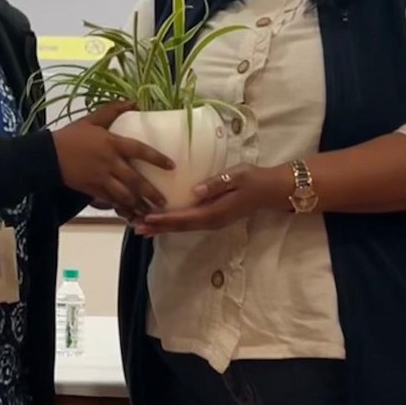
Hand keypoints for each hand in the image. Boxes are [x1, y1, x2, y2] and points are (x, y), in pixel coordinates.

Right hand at [52, 102, 172, 215]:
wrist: (48, 155)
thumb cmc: (72, 136)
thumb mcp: (92, 120)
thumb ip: (113, 110)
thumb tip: (134, 101)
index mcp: (112, 143)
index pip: (140, 150)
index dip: (157, 158)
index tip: (172, 166)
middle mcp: (110, 163)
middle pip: (136, 180)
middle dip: (151, 193)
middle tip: (164, 202)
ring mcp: (102, 178)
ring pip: (125, 195)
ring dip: (139, 205)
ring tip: (151, 212)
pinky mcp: (93, 190)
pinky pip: (112, 201)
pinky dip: (123, 209)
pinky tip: (131, 215)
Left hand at [132, 164, 288, 235]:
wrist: (270, 190)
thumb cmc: (253, 179)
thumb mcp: (237, 176)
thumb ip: (216, 184)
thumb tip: (195, 190)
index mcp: (215, 211)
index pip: (185, 217)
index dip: (165, 219)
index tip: (146, 218)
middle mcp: (211, 221)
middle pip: (180, 226)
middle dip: (157, 226)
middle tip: (134, 226)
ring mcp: (212, 221)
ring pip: (183, 226)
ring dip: (163, 227)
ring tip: (142, 227)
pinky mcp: (212, 218)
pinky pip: (189, 223)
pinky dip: (173, 223)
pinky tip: (162, 222)